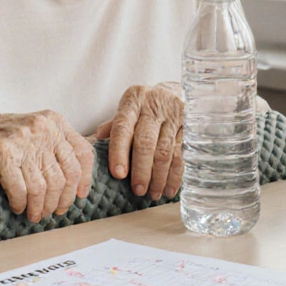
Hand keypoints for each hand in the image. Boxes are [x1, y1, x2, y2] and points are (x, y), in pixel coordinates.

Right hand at [0, 111, 93, 222]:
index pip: (83, 153)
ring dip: (40, 207)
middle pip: (65, 175)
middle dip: (61, 200)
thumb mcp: (33, 131)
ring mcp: (21, 139)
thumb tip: (80, 179)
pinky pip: (21, 189)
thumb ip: (55, 145)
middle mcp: (41, 127)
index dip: (85, 180)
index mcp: (53, 121)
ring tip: (34, 214)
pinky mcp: (2, 153)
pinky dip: (21, 203)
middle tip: (53, 212)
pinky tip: (17, 207)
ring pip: (43, 187)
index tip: (80, 196)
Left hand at [95, 82, 183, 199]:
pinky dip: (175, 175)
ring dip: (159, 177)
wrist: (175, 92)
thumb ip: (113, 125)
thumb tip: (97, 139)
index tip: (118, 174)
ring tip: (153, 194)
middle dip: (141, 170)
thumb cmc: (144, 106)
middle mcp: (154, 105)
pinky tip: (170, 189)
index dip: (119, 152)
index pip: (123, 128)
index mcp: (133, 101)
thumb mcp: (128, 109)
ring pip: (165, 151)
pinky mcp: (189, 125)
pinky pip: (182, 154)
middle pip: (146, 142)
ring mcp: (174, 115)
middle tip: (138, 190)